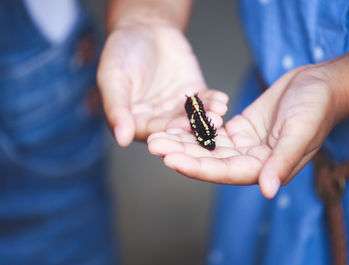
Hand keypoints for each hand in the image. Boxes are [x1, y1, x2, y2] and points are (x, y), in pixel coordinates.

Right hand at [97, 22, 227, 145]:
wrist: (144, 27)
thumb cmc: (121, 51)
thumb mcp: (113, 78)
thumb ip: (116, 108)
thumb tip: (121, 138)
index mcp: (134, 120)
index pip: (150, 131)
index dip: (165, 131)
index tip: (179, 129)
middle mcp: (156, 118)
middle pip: (175, 127)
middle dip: (192, 127)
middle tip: (207, 126)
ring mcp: (176, 108)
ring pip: (192, 117)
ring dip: (207, 117)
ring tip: (218, 114)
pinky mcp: (193, 95)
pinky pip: (204, 102)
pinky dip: (213, 102)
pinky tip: (222, 101)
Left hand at [148, 65, 338, 197]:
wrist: (320, 85)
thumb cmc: (316, 108)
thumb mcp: (300, 132)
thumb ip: (282, 161)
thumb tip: (267, 190)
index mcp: (266, 167)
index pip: (226, 172)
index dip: (198, 167)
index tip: (171, 160)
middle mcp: (252, 160)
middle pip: (211, 161)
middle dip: (182, 153)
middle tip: (154, 144)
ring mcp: (244, 145)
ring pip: (208, 147)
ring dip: (183, 142)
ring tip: (157, 135)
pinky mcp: (240, 129)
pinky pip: (214, 131)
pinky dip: (196, 128)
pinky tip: (176, 124)